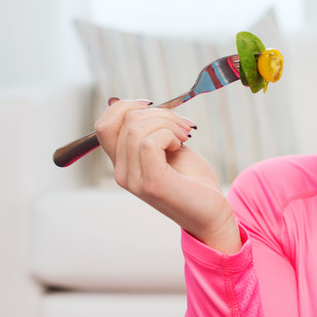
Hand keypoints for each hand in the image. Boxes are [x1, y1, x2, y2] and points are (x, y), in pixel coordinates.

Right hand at [94, 98, 240, 252]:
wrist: (212, 213)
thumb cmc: (193, 181)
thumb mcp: (168, 149)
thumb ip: (150, 131)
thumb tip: (131, 103)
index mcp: (123, 164)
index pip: (103, 125)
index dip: (126, 107)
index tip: (154, 106)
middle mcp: (122, 173)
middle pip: (126, 121)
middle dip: (160, 112)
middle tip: (184, 126)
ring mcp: (134, 180)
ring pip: (137, 128)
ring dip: (168, 122)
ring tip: (185, 136)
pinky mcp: (152, 184)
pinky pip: (150, 142)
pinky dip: (169, 134)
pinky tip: (182, 145)